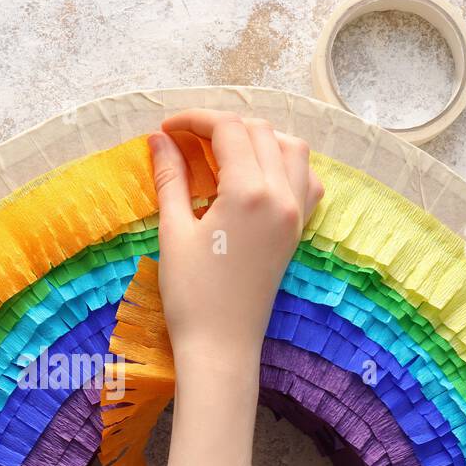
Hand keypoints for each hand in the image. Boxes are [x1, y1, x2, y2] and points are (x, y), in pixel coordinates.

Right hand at [149, 109, 323, 380]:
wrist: (221, 344)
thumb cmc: (191, 294)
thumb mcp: (174, 231)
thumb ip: (171, 178)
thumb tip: (159, 139)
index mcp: (249, 192)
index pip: (227, 129)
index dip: (194, 120)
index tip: (166, 130)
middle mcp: (282, 195)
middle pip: (258, 131)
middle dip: (221, 125)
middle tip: (185, 140)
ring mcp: (296, 212)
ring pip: (290, 147)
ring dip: (257, 137)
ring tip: (222, 151)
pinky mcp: (298, 229)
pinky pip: (307, 178)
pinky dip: (285, 163)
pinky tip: (257, 173)